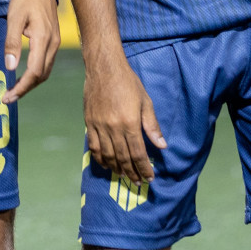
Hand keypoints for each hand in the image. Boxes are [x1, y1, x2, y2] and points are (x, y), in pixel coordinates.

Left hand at [2, 0, 59, 102]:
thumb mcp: (13, 17)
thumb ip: (11, 42)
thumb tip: (10, 67)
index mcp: (43, 39)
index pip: (34, 72)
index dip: (22, 87)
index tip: (7, 95)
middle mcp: (53, 44)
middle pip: (41, 76)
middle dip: (25, 89)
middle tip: (7, 98)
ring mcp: (55, 43)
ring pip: (45, 72)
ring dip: (30, 84)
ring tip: (14, 90)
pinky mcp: (54, 41)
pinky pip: (46, 64)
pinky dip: (36, 74)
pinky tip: (24, 76)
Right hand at [84, 53, 165, 183]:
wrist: (104, 67)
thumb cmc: (128, 82)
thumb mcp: (145, 101)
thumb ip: (152, 125)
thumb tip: (162, 145)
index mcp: (130, 122)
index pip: (138, 153)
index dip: (144, 168)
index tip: (149, 178)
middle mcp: (113, 127)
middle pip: (123, 158)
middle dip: (132, 172)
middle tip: (138, 182)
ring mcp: (99, 126)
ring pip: (107, 155)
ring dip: (116, 168)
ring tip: (124, 175)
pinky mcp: (89, 122)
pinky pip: (93, 146)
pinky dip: (100, 159)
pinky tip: (107, 164)